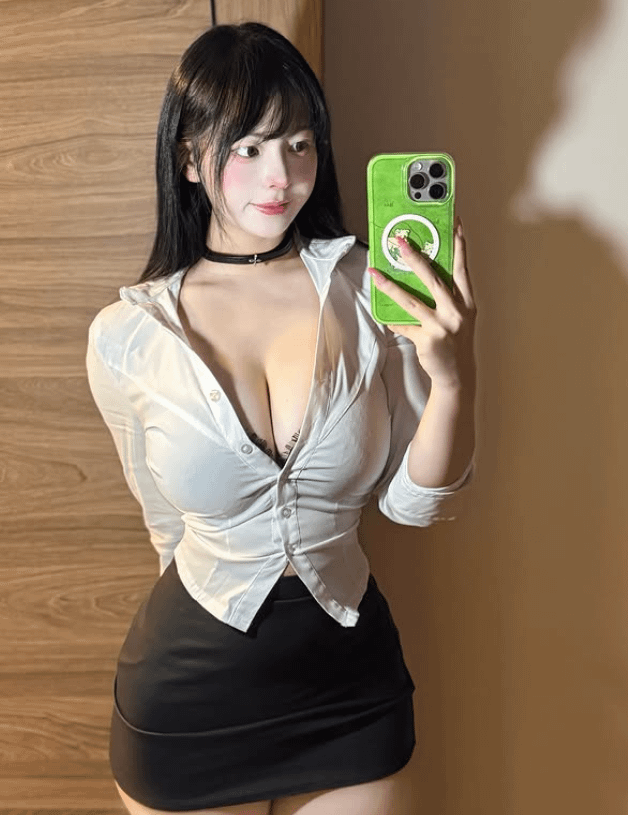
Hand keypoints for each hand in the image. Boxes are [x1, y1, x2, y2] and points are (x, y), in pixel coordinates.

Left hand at [368, 219, 475, 389]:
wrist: (457, 375)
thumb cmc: (456, 341)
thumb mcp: (459, 317)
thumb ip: (447, 297)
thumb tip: (423, 273)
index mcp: (467, 303)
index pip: (461, 268)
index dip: (457, 246)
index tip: (452, 224)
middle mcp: (456, 312)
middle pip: (433, 279)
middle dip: (415, 258)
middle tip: (400, 241)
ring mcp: (441, 326)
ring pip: (411, 301)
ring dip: (390, 285)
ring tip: (375, 273)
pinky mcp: (427, 340)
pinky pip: (404, 325)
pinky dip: (392, 320)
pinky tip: (381, 315)